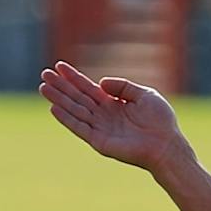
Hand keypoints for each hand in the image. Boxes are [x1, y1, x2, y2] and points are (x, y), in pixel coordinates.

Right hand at [40, 61, 183, 172]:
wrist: (166, 144)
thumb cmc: (160, 120)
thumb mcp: (144, 94)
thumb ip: (123, 86)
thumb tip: (100, 82)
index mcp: (113, 103)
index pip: (88, 88)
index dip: (74, 77)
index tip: (59, 66)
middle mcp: (104, 115)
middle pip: (78, 97)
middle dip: (61, 86)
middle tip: (44, 73)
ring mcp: (100, 128)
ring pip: (75, 110)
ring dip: (59, 99)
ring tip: (43, 87)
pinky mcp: (99, 141)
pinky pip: (79, 128)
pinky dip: (67, 118)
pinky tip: (54, 108)